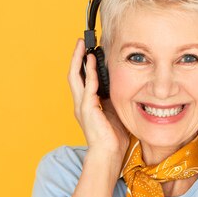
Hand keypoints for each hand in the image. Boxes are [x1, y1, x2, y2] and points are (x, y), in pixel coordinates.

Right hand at [67, 38, 129, 163]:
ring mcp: (82, 106)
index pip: (82, 79)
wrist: (109, 154)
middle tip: (81, 42)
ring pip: (76, 77)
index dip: (83, 64)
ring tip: (83, 46)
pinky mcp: (87, 109)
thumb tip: (123, 85)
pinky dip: (90, 73)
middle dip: (76, 57)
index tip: (88, 50)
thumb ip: (112, 98)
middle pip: (74, 74)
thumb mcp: (114, 112)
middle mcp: (81, 103)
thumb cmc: (113, 137)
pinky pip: (88, 87)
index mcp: (87, 104)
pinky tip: (92, 61)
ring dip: (79, 60)